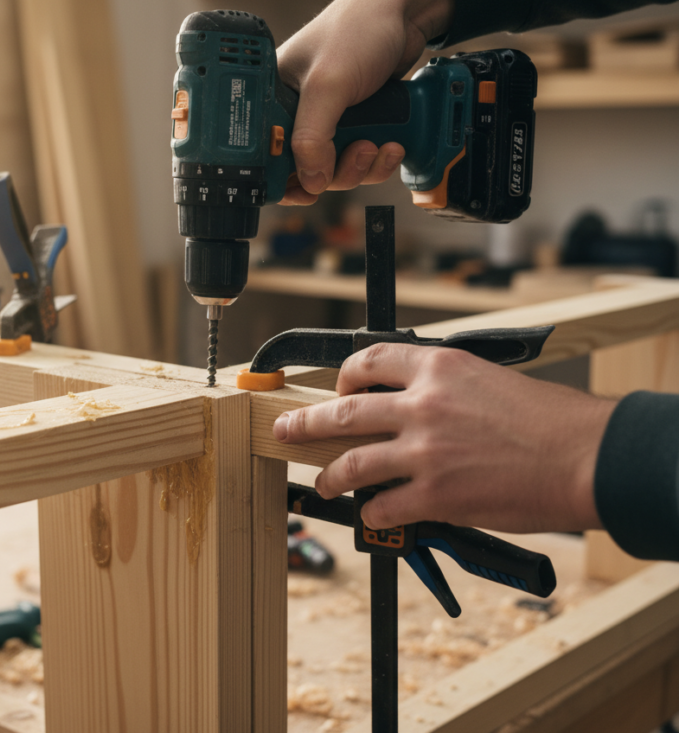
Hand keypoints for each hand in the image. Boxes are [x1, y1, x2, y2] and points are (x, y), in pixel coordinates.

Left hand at [272, 343, 617, 533]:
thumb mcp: (489, 379)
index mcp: (439, 368)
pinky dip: (371, 510)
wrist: (586, 456)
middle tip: (286, 430)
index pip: (369, 361)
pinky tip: (371, 512)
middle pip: (342, 412)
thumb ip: (444, 388)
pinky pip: (383, 503)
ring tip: (324, 482)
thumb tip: (411, 404)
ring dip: (330, 475)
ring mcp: (424, 451)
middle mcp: (423, 405)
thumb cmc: (549, 420)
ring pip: (351, 462)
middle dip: (304, 422)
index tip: (336, 391)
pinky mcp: (435, 493)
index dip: (344, 378)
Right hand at [276, 0, 452, 204]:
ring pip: (336, 172)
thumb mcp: (327, 85)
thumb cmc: (358, 29)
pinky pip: (361, 163)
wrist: (406, 15)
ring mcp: (329, 124)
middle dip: (335, 172)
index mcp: (274, 102)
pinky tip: (390, 144)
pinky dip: (378, 162)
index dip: (283, 179)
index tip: (305, 189)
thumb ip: (313, 137)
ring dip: (361, 167)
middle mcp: (298, 115)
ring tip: (377, 144)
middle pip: (304, 172)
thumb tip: (310, 181)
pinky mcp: (356, 127)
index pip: (266, 157)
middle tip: (355, 152)